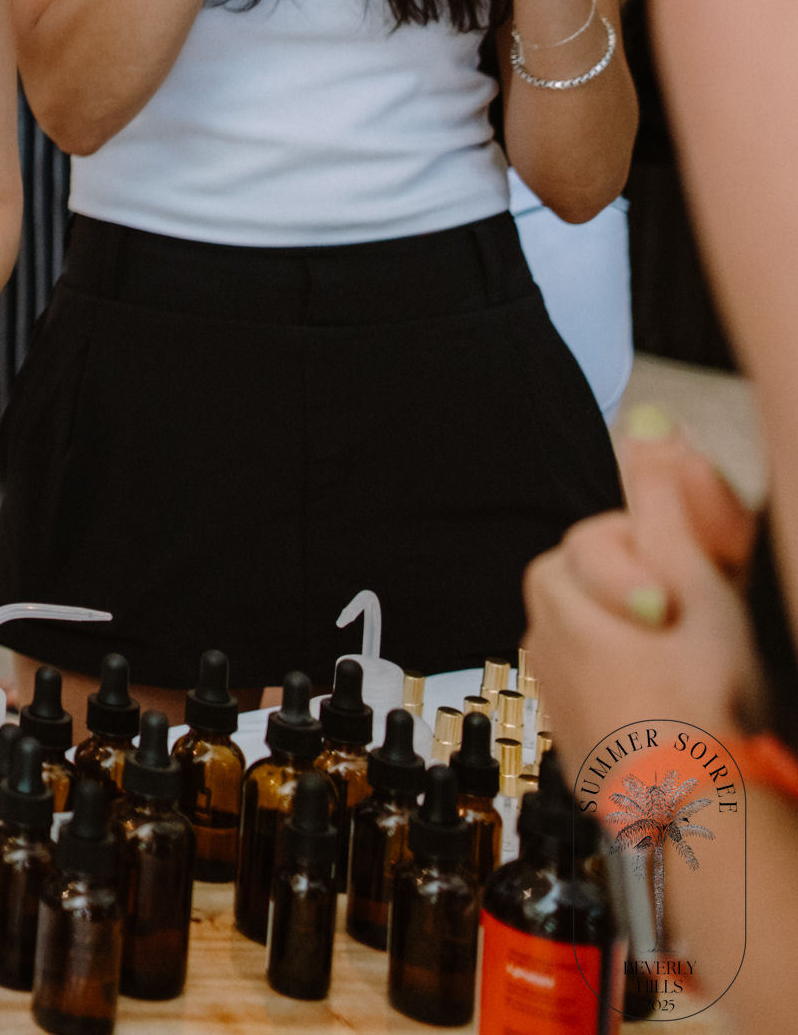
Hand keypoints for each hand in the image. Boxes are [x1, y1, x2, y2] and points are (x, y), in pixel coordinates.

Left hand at [524, 432, 766, 745]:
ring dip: (656, 645)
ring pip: (614, 634)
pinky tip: (680, 710)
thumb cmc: (700, 702)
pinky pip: (613, 683)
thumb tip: (647, 429)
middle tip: (695, 638)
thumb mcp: (696, 584)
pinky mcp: (577, 728)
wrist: (697, 813)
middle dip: (656, 600)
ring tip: (693, 678)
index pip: (607, 539)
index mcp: (555, 591)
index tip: (684, 604)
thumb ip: (667, 504)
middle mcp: (542, 634)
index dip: (663, 566)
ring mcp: (557, 683)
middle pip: (607, 585)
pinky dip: (647, 686)